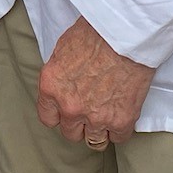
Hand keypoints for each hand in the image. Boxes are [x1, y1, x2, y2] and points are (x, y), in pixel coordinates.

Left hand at [36, 17, 152, 146]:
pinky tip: (122, 112)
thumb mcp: (63, 49)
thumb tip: (63, 84)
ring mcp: (96, 117)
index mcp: (51, 87)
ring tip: (107, 112)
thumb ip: (60, 75)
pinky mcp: (121, 121)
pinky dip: (120, 128)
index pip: (47, 118)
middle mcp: (70, 107)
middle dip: (79, 122)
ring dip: (99, 129)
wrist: (125, 33)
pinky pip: (118, 138)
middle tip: (90, 107)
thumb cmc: (95, 32)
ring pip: (93, 140)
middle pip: (70, 133)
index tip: (67, 110)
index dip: (59, 114)